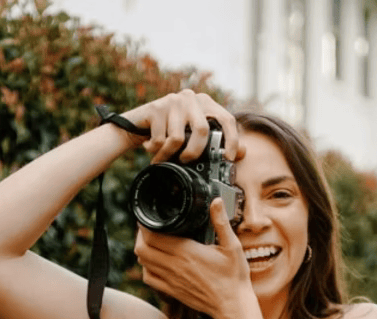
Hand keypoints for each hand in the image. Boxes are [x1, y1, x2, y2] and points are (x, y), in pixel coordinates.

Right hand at [121, 89, 245, 162]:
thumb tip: (243, 152)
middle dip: (194, 152)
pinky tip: (150, 147)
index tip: (230, 158)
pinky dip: (155, 150)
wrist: (134, 127)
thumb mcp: (192, 136)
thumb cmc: (167, 133)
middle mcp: (191, 98)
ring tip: (161, 157)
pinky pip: (161, 139)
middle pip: (202, 130)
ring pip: (178, 138)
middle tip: (185, 161)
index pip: (226, 119)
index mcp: (205, 103)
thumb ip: (215, 142)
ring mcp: (174, 101)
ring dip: (168, 155)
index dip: (232, 139)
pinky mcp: (156, 107)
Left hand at [134, 197, 253, 318]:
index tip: (148, 218)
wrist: (232, 306)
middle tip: (147, 228)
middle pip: (141, 248)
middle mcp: (174, 265)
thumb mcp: (232, 246)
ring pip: (142, 262)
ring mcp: (170, 280)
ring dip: (142, 250)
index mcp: (186, 252)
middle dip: (140, 235)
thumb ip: (221, 222)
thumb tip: (216, 201)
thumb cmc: (234, 276)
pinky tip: (155, 262)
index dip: (145, 225)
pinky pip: (148, 278)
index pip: (152, 236)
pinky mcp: (171, 291)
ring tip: (150, 242)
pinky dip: (146, 268)